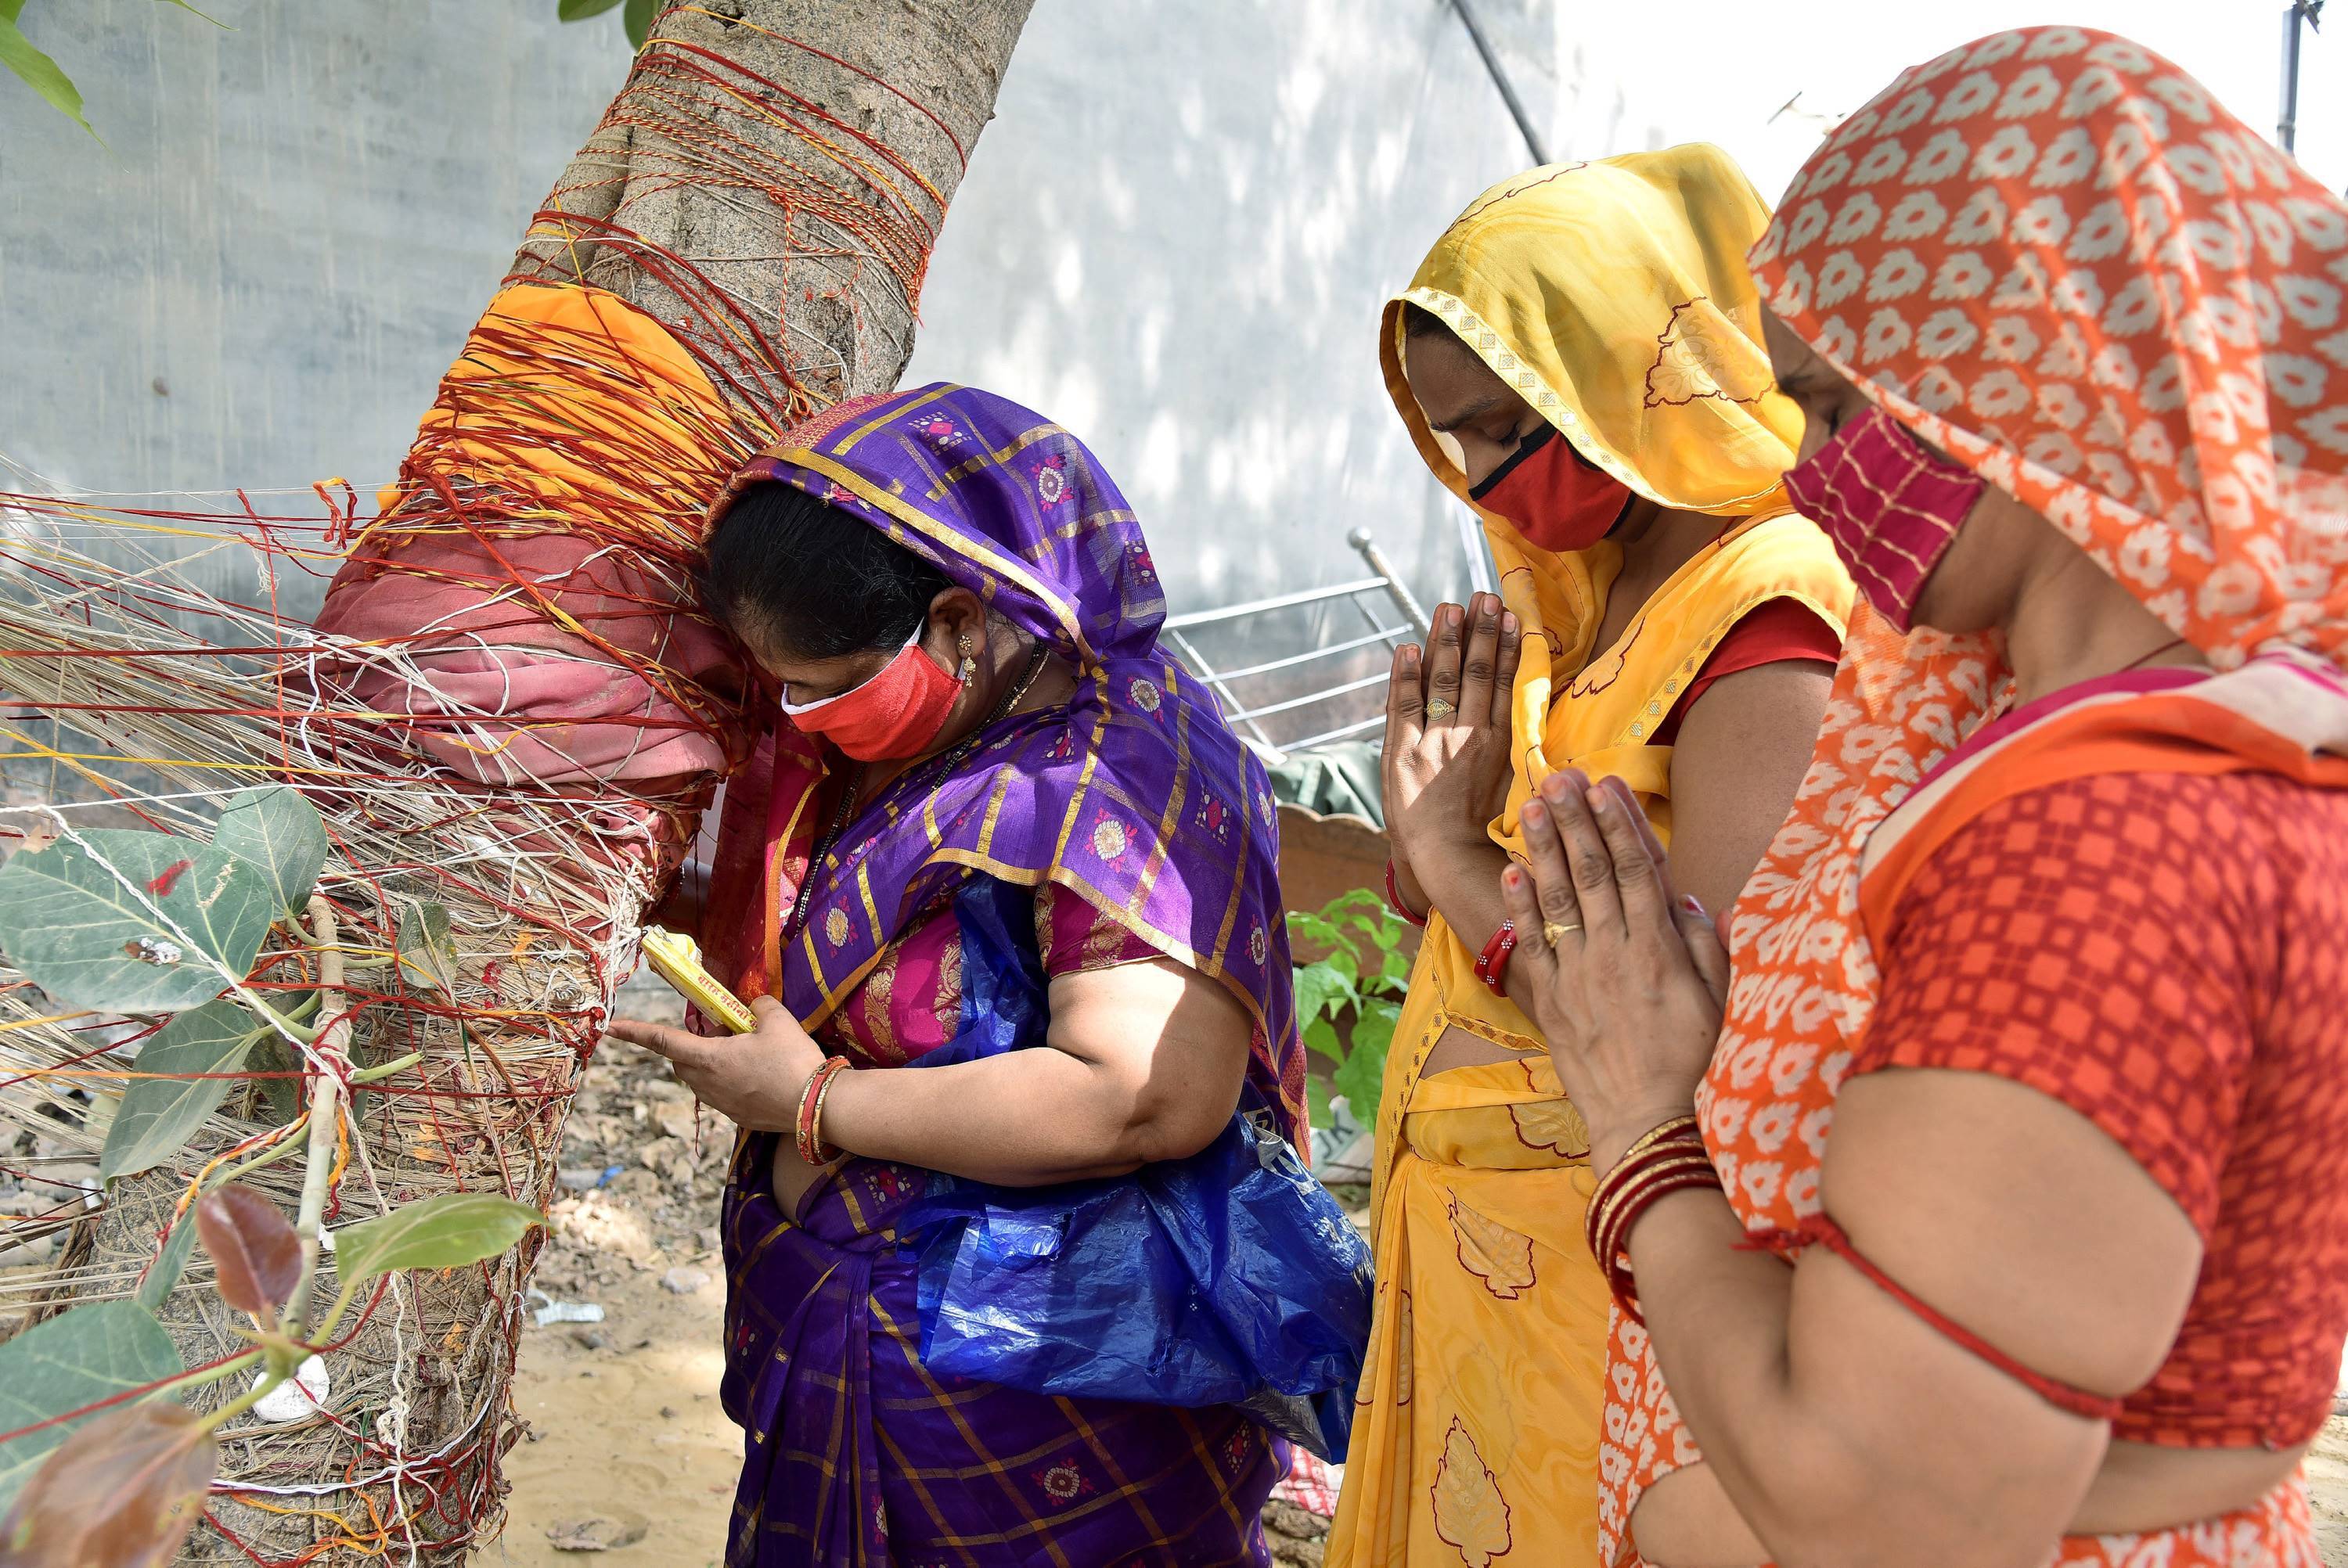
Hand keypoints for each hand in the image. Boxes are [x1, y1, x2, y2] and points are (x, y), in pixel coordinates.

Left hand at [604, 996, 824, 1134]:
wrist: (817, 1106)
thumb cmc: (794, 1060)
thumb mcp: (778, 1019)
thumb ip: (758, 1006)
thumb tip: (752, 1006)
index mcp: (710, 1058)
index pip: (663, 1041)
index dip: (636, 1032)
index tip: (612, 1027)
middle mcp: (708, 1084)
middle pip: (680, 1063)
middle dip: (688, 1046)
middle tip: (721, 1032)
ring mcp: (722, 1104)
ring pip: (700, 1080)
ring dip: (709, 1064)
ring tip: (744, 1053)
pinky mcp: (738, 1117)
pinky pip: (721, 1095)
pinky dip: (728, 1081)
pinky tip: (758, 1076)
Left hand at [1383, 595, 1522, 881]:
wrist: (1447, 859)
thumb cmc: (1485, 826)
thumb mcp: (1513, 783)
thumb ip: (1520, 744)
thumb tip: (1538, 708)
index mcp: (1500, 743)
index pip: (1506, 684)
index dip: (1508, 647)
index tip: (1512, 615)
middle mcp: (1469, 737)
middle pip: (1477, 673)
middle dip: (1480, 631)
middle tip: (1483, 597)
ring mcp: (1433, 743)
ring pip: (1443, 681)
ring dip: (1446, 641)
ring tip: (1450, 607)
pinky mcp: (1400, 754)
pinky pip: (1402, 706)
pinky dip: (1404, 674)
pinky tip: (1407, 647)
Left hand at [1498, 769, 1730, 1172]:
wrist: (1646, 1121)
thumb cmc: (1692, 1061)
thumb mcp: (1720, 1001)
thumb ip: (1709, 947)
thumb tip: (1695, 899)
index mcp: (1660, 947)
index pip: (1638, 870)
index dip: (1620, 824)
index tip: (1605, 786)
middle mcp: (1616, 952)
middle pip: (1593, 872)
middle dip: (1574, 821)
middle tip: (1558, 777)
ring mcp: (1580, 973)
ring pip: (1560, 898)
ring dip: (1544, 849)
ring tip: (1530, 807)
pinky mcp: (1554, 999)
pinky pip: (1533, 944)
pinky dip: (1521, 907)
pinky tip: (1511, 871)